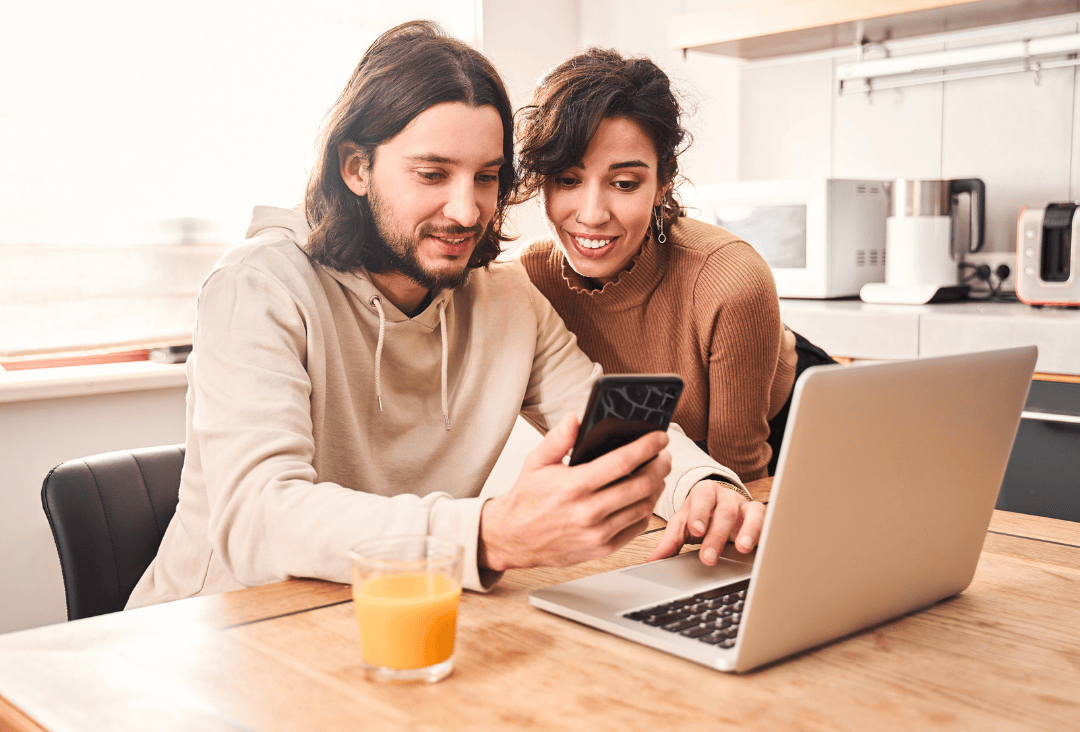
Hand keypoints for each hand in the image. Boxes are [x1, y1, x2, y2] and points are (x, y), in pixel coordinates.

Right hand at [479, 412, 671, 570]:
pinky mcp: (601, 549)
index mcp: (574, 486)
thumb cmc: (527, 499)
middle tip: (664, 455)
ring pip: (643, 507)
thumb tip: (575, 418)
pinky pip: (636, 528)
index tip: (659, 438)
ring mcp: (597, 533)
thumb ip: (557, 438)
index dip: (647, 447)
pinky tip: (645, 497)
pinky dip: (646, 510)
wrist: (513, 539)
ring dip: (657, 488)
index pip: (621, 462)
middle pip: (640, 485)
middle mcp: (588, 511)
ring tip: (657, 474)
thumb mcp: (535, 462)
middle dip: (659, 466)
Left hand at [647, 481, 765, 564]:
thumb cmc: (701, 516)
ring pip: (749, 512)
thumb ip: (670, 541)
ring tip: (742, 548)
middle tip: (709, 557)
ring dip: (747, 531)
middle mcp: (725, 496)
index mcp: (703, 493)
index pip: (702, 498)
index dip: (699, 513)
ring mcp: (744, 505)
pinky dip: (763, 531)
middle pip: (724, 511)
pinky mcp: (759, 515)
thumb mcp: (683, 524)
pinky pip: (766, 519)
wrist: (720, 507)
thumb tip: (652, 561)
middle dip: (716, 535)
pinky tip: (759, 546)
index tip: (695, 530)